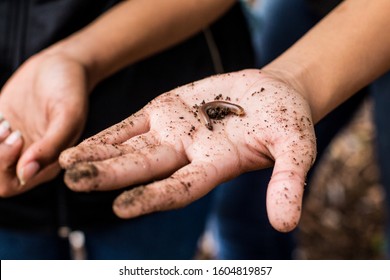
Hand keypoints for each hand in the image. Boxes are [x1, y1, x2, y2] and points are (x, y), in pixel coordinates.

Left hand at [0, 52, 88, 195]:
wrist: (60, 64)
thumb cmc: (70, 89)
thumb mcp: (67, 115)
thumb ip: (51, 147)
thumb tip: (26, 174)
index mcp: (46, 163)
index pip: (12, 184)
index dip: (5, 167)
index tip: (17, 137)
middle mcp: (27, 157)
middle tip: (7, 128)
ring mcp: (11, 142)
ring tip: (5, 121)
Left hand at [59, 69, 315, 231]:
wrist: (275, 94)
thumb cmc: (289, 123)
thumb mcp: (296, 149)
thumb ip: (288, 182)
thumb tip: (286, 223)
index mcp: (217, 166)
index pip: (181, 187)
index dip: (154, 197)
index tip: (121, 207)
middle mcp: (189, 155)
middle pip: (145, 169)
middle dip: (110, 177)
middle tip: (73, 183)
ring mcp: (174, 132)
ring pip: (131, 148)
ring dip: (99, 157)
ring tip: (63, 164)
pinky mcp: (166, 110)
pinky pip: (131, 125)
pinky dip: (108, 135)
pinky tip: (81, 143)